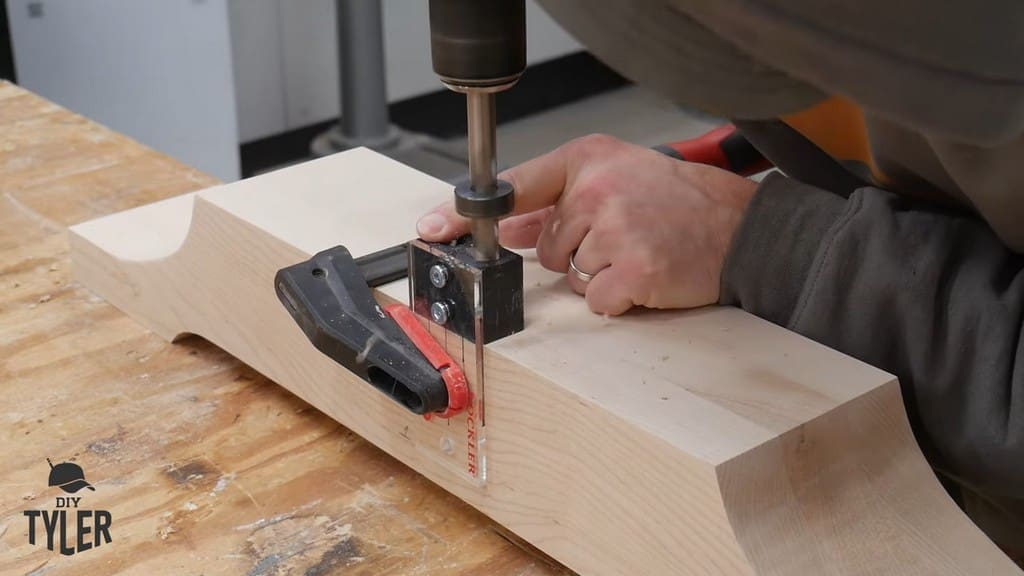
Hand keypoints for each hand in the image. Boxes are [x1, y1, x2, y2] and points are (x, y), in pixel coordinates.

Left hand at [416, 134, 757, 314]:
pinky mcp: (633, 272)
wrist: (741, 228)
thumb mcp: (618, 177)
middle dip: (576, 253)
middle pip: (544, 246)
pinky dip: (617, 300)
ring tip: (639, 252)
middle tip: (623, 238)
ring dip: (598, 276)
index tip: (431, 228)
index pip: (512, 187)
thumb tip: (507, 224)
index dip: (465, 213)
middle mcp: (597, 190)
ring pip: (569, 276)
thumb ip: (558, 200)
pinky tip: (645, 277)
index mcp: (588, 160)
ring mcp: (615, 230)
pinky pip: (595, 301)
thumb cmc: (681, 203)